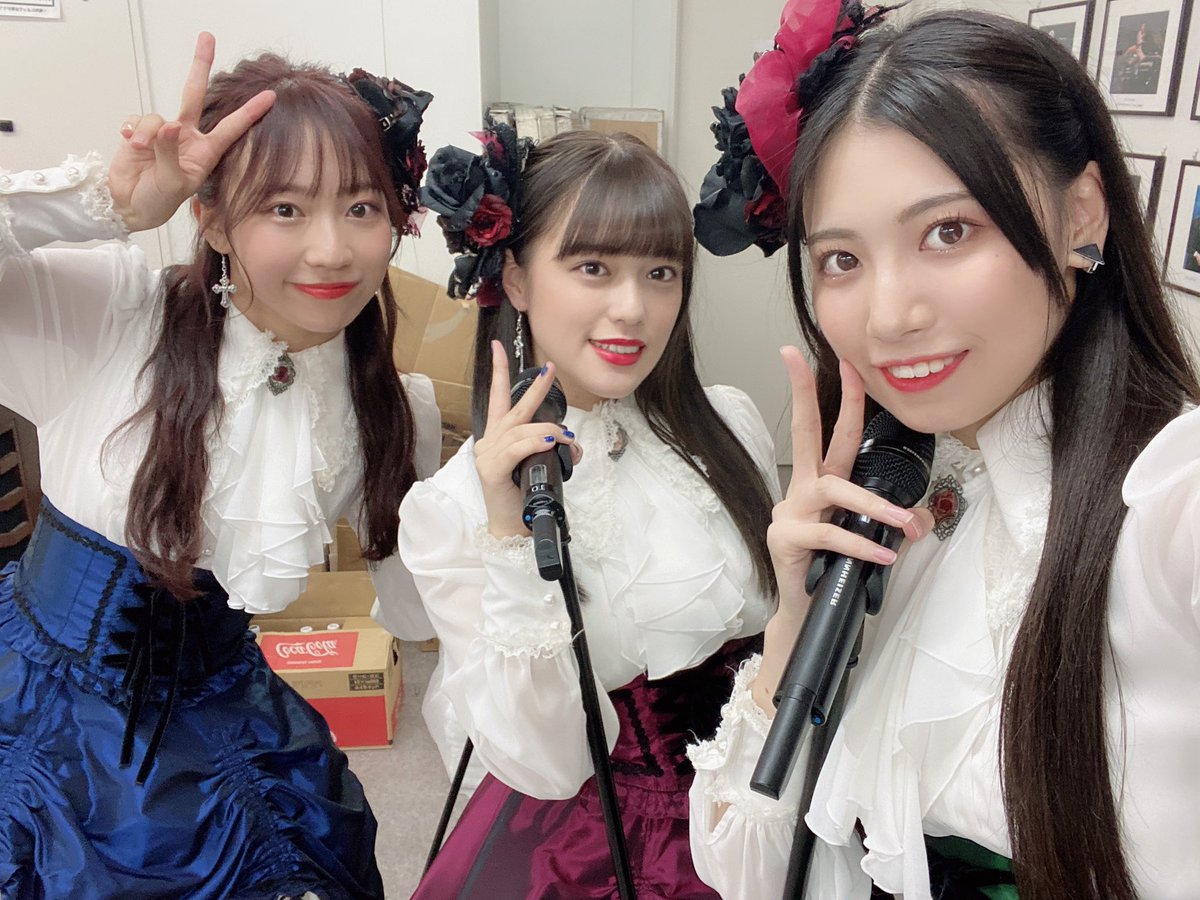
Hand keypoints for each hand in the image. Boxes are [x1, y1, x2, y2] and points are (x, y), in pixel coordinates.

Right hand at [107, 32, 274, 232]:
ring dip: (146, 132)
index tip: (270, 95)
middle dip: (200, 65)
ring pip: (156, 116)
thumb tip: (169, 125)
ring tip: (140, 151)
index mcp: (205, 152)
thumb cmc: (157, 201)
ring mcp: (163, 133)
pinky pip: (136, 120)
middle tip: (207, 36)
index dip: (250, 112)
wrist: (128, 206)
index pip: (232, 127)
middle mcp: (187, 138)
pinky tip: (129, 143)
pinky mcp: (140, 131)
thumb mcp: (172, 183)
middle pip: (194, 93)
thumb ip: (170, 152)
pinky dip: (132, 130)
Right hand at [473, 341, 579, 537]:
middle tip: (550, 368)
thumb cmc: (524, 496)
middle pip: (513, 407)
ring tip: (569, 440)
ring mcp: (488, 455)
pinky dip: (535, 442)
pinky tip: (551, 442)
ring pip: (521, 429)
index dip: (500, 372)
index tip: (499, 347)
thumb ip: (545, 446)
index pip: (499, 399)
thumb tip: (569, 439)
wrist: (512, 528)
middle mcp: (490, 441)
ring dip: (550, 431)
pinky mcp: (491, 470)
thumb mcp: (537, 464)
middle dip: (534, 387)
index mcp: (498, 437)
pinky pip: (516, 449)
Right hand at [753, 347, 931, 714]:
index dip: (831, 394)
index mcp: (820, 481)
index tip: (840, 357)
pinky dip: (862, 543)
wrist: (805, 613)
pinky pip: (831, 535)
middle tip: (834, 364)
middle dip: (812, 393)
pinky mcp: (788, 538)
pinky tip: (885, 554)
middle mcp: (802, 488)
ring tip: (906, 523)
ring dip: (875, 504)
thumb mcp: (864, 538)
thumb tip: (917, 521)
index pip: (826, 430)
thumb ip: (887, 523)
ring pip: (835, 490)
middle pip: (808, 432)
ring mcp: (791, 511)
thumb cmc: (832, 569)